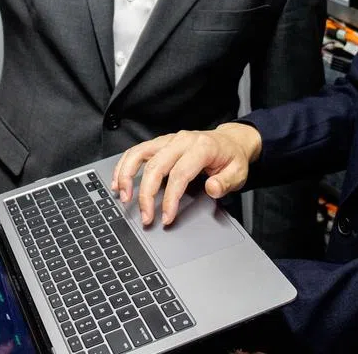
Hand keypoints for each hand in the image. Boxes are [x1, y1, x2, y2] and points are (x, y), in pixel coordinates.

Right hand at [110, 123, 262, 226]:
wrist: (230, 141)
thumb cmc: (232, 158)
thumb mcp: (238, 172)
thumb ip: (226, 182)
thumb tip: (212, 189)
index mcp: (201, 147)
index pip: (179, 174)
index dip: (170, 198)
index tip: (166, 217)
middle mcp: (181, 140)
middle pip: (155, 166)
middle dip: (146, 194)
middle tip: (145, 216)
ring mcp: (168, 140)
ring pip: (139, 153)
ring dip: (127, 175)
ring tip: (123, 197)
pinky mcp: (160, 143)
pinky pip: (137, 151)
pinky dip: (124, 165)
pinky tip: (118, 181)